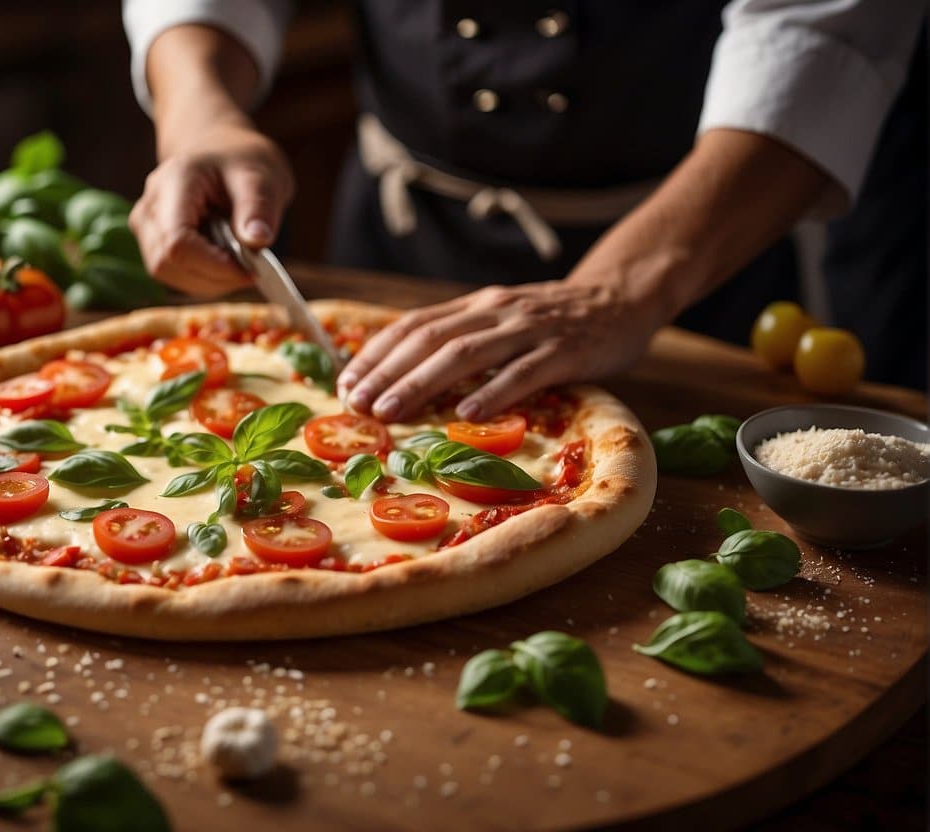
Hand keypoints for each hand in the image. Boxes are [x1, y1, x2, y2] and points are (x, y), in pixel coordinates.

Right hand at [128, 121, 293, 296]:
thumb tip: (258, 241)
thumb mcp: (262, 176)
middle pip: (168, 263)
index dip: (214, 266)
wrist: (219, 152)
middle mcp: (149, 206)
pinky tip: (224, 261)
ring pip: (167, 273)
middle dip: (214, 276)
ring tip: (239, 260)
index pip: (177, 242)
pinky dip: (204, 278)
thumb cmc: (240, 161)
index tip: (251, 269)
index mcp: (174, 182)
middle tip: (251, 267)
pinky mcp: (150, 242)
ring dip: (210, 280)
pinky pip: (172, 274)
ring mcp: (144, 226)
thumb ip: (258, 207)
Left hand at [337, 281, 655, 421]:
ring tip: (391, 411)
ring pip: (467, 354)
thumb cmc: (555, 320)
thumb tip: (408, 374)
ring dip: (422, 383)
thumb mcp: (502, 319)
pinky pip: (524, 372)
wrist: (623, 297)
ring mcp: (531, 329)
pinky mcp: (565, 351)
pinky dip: (492, 393)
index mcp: (477, 305)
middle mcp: (496, 311)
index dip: (377, 353)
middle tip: (355, 403)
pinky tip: (466, 414)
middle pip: (431, 340)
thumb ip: (465, 338)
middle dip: (387, 372)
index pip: (415, 325)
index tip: (346, 382)